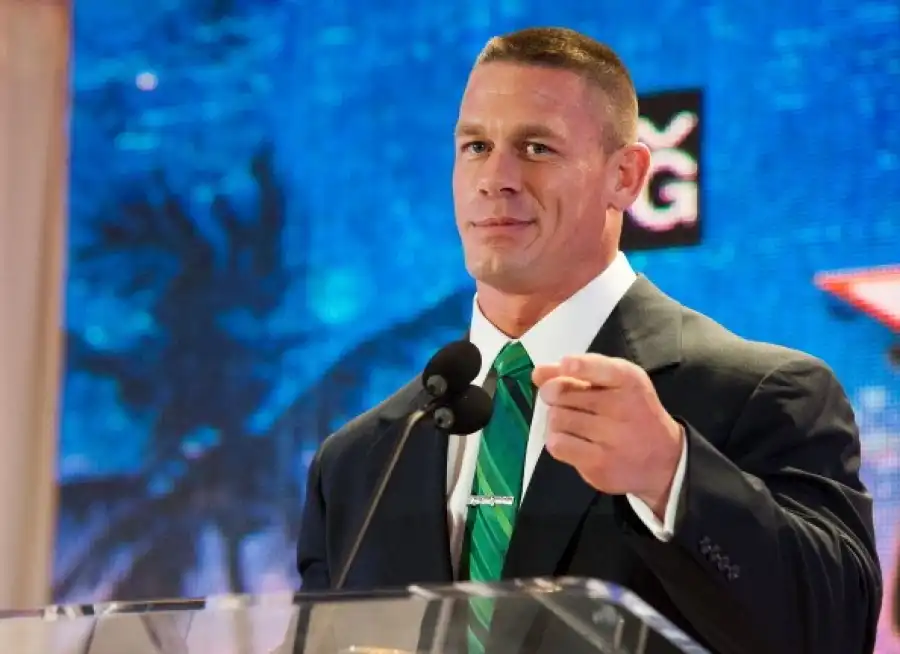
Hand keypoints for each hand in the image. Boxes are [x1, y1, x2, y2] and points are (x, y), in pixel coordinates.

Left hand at [532, 353, 683, 517]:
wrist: (663, 461)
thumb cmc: (632, 414)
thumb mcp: (615, 385)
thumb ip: (577, 373)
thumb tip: (538, 373)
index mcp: (628, 380)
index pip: (597, 368)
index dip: (577, 366)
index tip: (567, 365)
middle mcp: (622, 407)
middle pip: (561, 392)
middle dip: (555, 396)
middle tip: (568, 403)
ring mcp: (612, 438)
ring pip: (556, 418)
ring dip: (556, 420)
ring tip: (574, 424)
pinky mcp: (599, 464)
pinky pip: (557, 444)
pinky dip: (557, 441)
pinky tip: (572, 441)